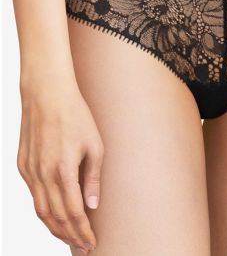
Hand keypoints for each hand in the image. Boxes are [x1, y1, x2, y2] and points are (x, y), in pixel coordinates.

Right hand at [17, 71, 103, 253]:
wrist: (47, 95)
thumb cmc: (75, 115)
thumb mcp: (94, 144)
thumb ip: (92, 177)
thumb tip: (92, 205)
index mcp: (63, 170)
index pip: (73, 213)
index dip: (82, 231)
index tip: (91, 242)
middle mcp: (43, 175)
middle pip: (54, 218)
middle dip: (69, 236)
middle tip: (82, 246)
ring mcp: (30, 171)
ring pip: (40, 210)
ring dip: (54, 228)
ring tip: (69, 237)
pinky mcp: (22, 165)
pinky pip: (32, 195)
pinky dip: (43, 210)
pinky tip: (53, 214)